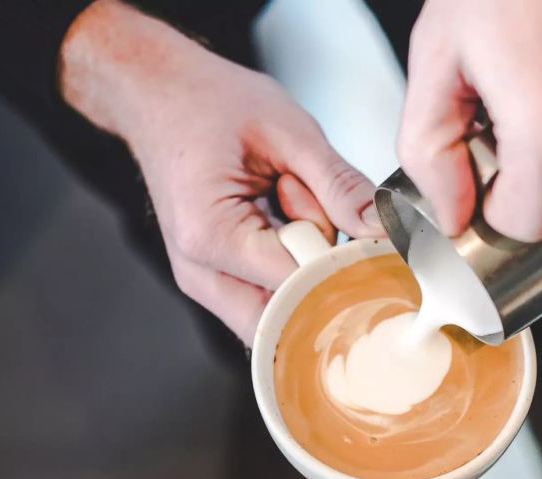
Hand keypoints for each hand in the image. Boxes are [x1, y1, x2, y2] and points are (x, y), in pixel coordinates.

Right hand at [61, 0, 380, 342]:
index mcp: (210, 236)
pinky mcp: (218, 279)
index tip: (366, 235)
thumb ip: (339, 185)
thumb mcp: (288, 130)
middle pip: (286, 321)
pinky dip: (293, 264)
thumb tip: (383, 230)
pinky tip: (282, 218)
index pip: (298, 286)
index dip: (341, 264)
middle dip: (322, 277)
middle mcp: (200, 272)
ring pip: (281, 315)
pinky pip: (272, 296)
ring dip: (306, 270)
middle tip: (319, 210)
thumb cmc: (209, 103)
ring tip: (288, 203)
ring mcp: (205, 281)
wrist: (158, 94)